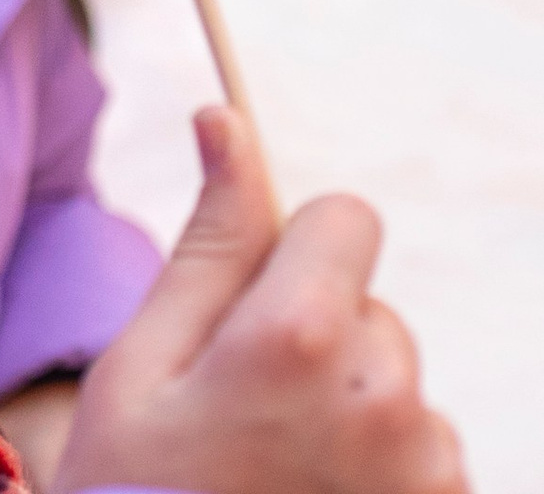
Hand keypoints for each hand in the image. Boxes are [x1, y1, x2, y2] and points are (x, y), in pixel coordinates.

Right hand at [55, 107, 463, 493]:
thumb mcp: (146, 364)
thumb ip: (209, 241)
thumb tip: (225, 117)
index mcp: (301, 337)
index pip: (345, 218)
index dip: (294, 248)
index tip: (253, 307)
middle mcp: (387, 395)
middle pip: (367, 307)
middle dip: (317, 338)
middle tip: (246, 418)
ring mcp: (428, 468)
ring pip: (398, 385)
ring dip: (353, 412)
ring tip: (280, 478)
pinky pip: (425, 455)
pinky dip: (383, 473)